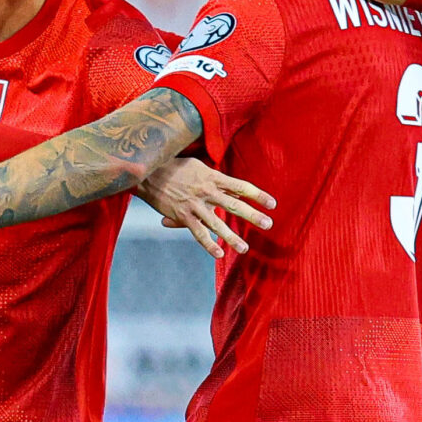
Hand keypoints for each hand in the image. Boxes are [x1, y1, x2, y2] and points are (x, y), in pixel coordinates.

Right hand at [134, 154, 275, 255]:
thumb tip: (233, 188)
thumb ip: (216, 178)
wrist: (148, 173)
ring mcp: (195, 205)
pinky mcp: (183, 216)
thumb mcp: (198, 167)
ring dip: (231, 237)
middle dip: (252, 216)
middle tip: (268, 224)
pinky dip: (208, 244)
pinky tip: (218, 254)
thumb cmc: (175, 167)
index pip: (241, 186)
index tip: (273, 204)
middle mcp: (207, 191)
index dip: (258, 195)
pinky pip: (198, 233)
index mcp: (213, 177)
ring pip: (217, 224)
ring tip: (244, 248)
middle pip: (234, 204)